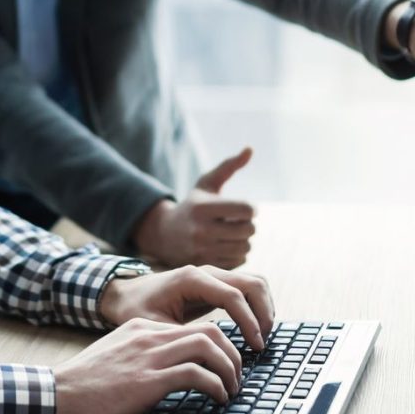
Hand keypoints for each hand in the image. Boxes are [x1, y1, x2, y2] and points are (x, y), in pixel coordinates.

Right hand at [52, 317, 246, 413]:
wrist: (56, 395)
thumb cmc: (83, 385)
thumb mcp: (116, 358)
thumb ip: (141, 356)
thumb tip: (170, 372)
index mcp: (141, 328)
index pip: (193, 327)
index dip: (218, 345)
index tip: (226, 364)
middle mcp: (149, 336)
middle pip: (210, 330)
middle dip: (232, 353)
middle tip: (237, 376)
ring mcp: (149, 356)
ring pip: (209, 347)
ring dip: (230, 369)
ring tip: (232, 389)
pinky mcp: (148, 380)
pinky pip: (197, 374)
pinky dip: (216, 386)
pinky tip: (217, 399)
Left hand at [100, 263, 272, 347]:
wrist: (124, 294)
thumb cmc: (135, 310)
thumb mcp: (153, 327)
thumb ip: (181, 338)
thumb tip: (209, 356)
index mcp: (192, 280)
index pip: (233, 296)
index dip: (249, 321)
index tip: (256, 346)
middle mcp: (207, 272)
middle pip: (253, 283)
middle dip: (264, 313)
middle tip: (262, 343)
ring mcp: (213, 275)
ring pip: (255, 283)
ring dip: (264, 308)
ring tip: (261, 337)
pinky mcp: (216, 284)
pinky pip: (246, 289)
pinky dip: (256, 306)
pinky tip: (253, 330)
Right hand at [132, 147, 255, 267]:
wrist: (164, 234)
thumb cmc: (193, 205)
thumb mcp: (207, 183)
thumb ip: (229, 166)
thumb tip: (250, 148)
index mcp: (203, 207)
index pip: (247, 209)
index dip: (250, 208)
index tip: (242, 208)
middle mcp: (201, 230)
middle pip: (249, 230)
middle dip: (248, 225)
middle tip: (238, 222)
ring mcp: (202, 250)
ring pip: (245, 248)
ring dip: (244, 240)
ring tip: (232, 234)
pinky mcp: (205, 265)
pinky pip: (238, 261)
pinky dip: (237, 254)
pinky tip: (225, 246)